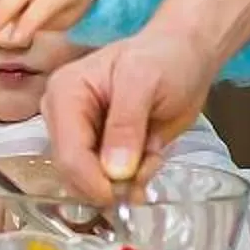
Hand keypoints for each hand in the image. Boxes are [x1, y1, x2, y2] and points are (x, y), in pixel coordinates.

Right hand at [43, 27, 217, 198]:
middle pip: (74, 174)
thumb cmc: (164, 58)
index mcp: (65, 93)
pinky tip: (151, 155)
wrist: (185, 56)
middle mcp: (63, 118)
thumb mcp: (145, 81)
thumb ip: (127, 124)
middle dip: (113, 183)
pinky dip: (133, 179)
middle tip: (149, 166)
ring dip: (126, 182)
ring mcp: (80, 136)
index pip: (69, 154)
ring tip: (153, 154)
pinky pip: (109, 183)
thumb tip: (114, 171)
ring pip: (91, 184)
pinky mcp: (98, 150)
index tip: (127, 194)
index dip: (95, 182)